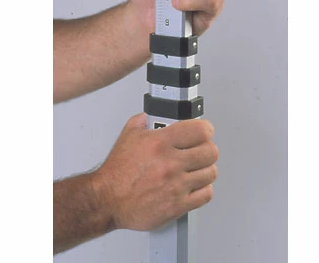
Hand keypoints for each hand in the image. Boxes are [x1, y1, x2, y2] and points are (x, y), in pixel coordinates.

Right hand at [91, 113, 218, 230]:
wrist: (107, 199)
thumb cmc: (117, 171)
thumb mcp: (129, 135)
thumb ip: (145, 120)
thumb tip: (155, 114)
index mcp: (160, 143)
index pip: (201, 130)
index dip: (206, 129)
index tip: (205, 131)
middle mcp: (170, 163)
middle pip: (210, 152)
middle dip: (207, 148)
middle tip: (201, 150)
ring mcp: (176, 185)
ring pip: (211, 173)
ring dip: (206, 169)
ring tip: (197, 168)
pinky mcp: (177, 205)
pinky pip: (206, 194)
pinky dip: (203, 188)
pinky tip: (195, 184)